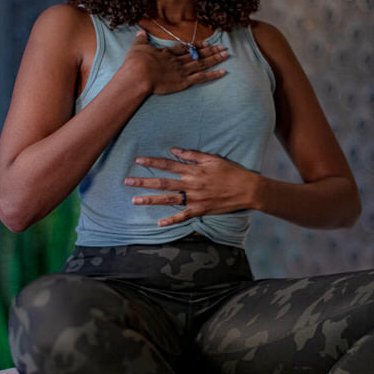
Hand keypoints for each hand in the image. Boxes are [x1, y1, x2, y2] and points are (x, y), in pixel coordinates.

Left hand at [124, 148, 259, 226]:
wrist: (247, 190)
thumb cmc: (231, 172)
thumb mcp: (213, 159)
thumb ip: (192, 155)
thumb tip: (174, 150)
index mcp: (193, 170)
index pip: (168, 165)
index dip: (152, 162)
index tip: (137, 160)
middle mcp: (191, 185)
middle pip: (162, 183)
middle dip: (143, 182)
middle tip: (126, 181)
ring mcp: (195, 199)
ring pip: (168, 200)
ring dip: (150, 200)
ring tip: (134, 200)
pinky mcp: (200, 210)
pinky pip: (183, 216)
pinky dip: (171, 220)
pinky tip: (159, 223)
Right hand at [125, 31, 227, 95]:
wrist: (139, 74)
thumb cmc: (136, 63)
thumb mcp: (137, 48)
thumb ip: (141, 40)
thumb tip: (140, 32)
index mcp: (168, 53)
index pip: (185, 48)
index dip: (195, 46)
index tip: (204, 43)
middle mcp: (178, 60)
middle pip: (197, 54)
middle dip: (210, 50)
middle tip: (222, 46)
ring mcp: (182, 70)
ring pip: (202, 63)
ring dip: (215, 58)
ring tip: (226, 54)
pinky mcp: (184, 81)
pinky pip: (202, 77)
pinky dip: (213, 74)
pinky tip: (223, 71)